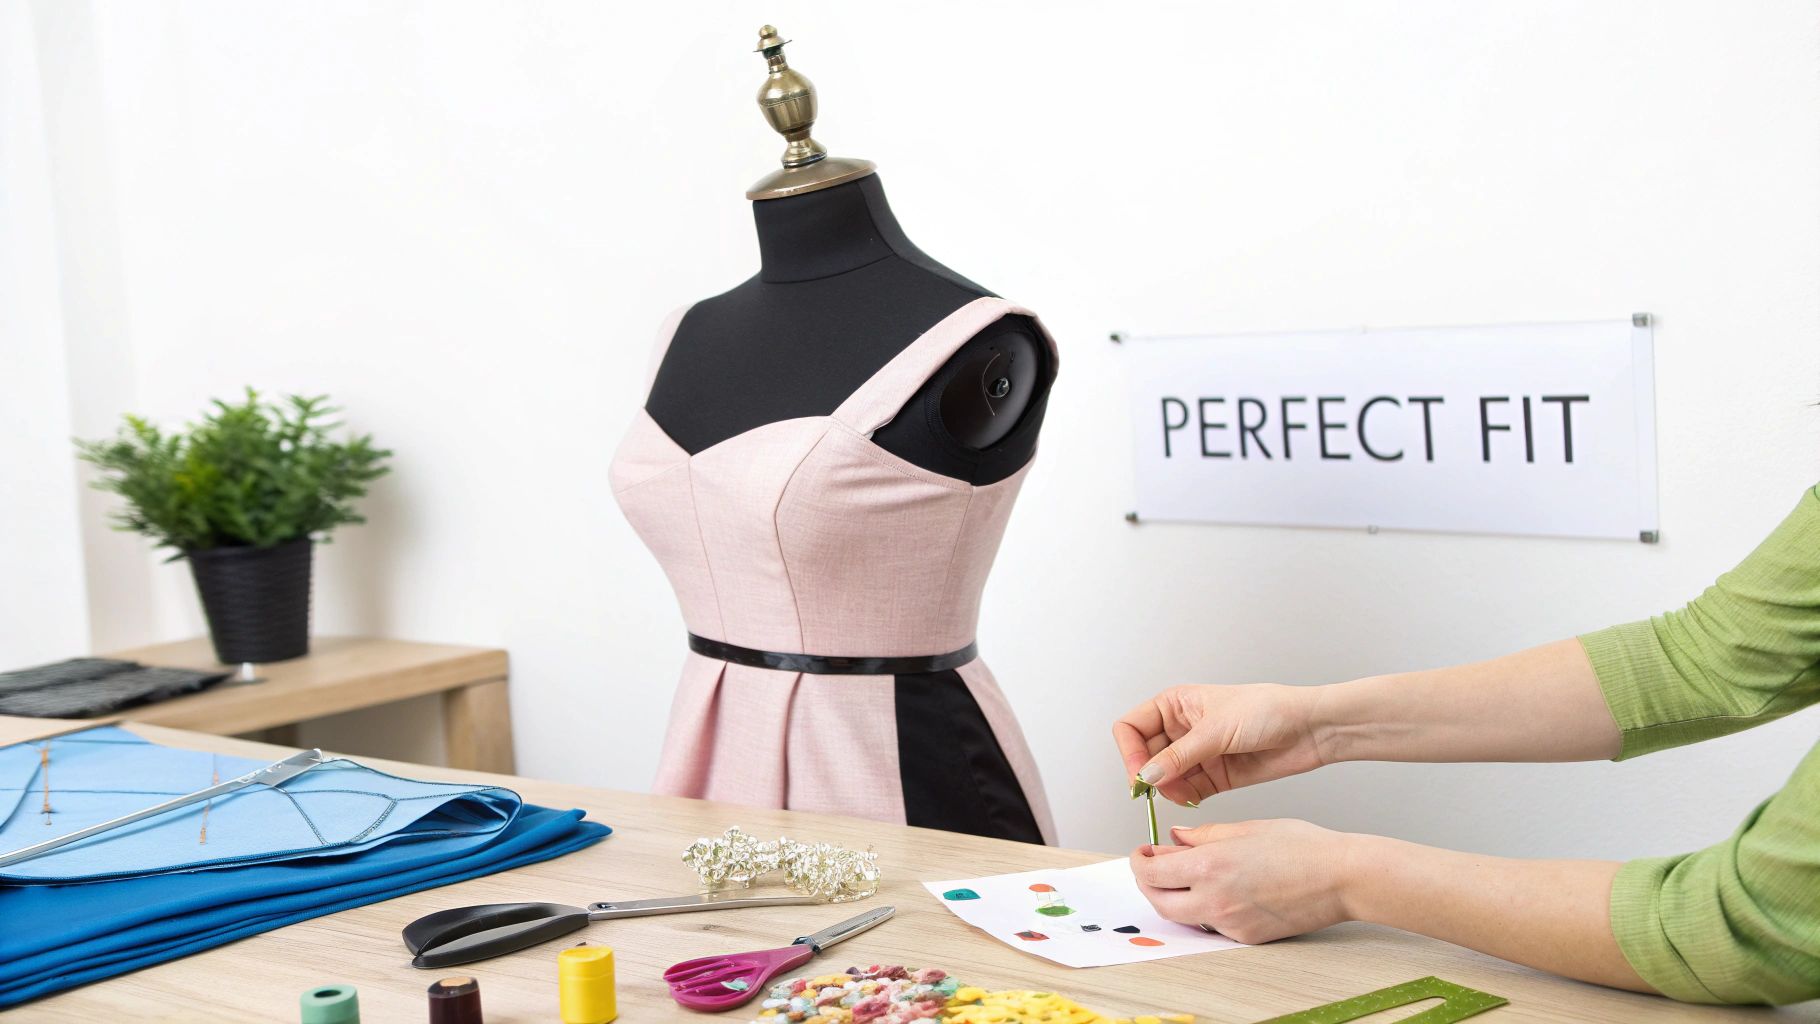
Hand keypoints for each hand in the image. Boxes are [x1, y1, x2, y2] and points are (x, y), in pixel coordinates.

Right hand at [1113, 683, 1326, 804]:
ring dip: (1167, 789)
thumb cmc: (1268, 710)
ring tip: (1181, 793)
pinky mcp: (1213, 776)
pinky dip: (1183, 798)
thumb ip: (1178, 756)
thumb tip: (1146, 776)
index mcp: (1176, 704)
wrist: (1309, 730)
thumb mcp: (1217, 730)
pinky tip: (1192, 798)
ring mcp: (1197, 754)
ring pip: (1164, 778)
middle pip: (1144, 756)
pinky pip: (1185, 792)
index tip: (1140, 774)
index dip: (1130, 751)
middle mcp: (1182, 729)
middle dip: (1148, 775)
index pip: (1132, 728)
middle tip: (1155, 790)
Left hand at [1129, 819, 1356, 944]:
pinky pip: (1212, 925)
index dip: (1140, 862)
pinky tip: (1218, 890)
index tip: (1143, 852)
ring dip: (1173, 898)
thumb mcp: (1245, 828)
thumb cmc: (1301, 847)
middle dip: (1148, 884)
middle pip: (1158, 901)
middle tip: (1152, 866)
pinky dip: (1204, 908)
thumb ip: (1202, 835)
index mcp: (1209, 867)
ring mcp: (1230, 923)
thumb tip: (1175, 838)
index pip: (1151, 872)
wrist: (1340, 878)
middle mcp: (1214, 900)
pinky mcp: (1246, 937)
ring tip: (1184, 877)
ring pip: (1183, 917)